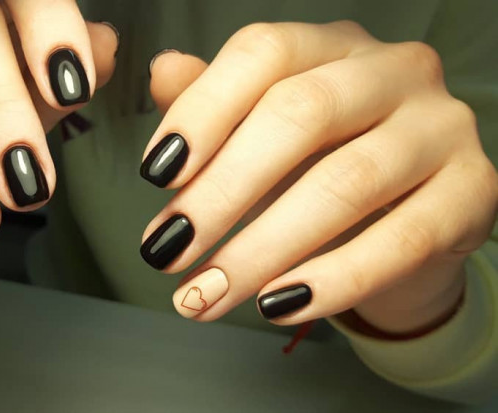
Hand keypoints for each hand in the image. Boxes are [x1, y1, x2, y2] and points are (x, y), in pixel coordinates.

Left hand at [141, 21, 497, 333]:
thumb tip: (164, 70)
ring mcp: (440, 127)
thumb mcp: (259, 131)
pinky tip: (276, 306)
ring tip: (205, 294)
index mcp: (330, 45)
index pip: (264, 53)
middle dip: (221, 192)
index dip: (203, 112)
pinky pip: (401, 240)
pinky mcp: (475, 190)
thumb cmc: (318, 166)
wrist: (405, 221)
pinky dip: (331, 280)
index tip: (155, 177)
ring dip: (261, 249)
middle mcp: (392, 70)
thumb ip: (212, 103)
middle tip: (167, 251)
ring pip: (345, 183)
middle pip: (300, 115)